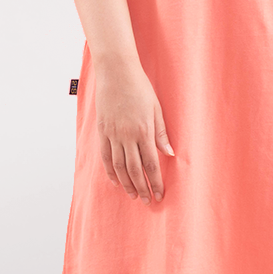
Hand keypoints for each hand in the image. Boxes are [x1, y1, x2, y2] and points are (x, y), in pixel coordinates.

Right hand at [93, 61, 174, 205]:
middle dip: (141, 187)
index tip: (159, 194)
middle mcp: (127, 135)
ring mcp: (112, 134)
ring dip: (126, 183)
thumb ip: (161, 132)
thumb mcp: (156, 108)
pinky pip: (105, 156)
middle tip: (146, 201)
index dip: (155, 181)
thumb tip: (170, 153)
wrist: (116, 72)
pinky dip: (110, 171)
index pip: (151, 163)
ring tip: (132, 195)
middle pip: (134, 169)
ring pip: (119, 166)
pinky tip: (115, 181)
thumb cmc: (139, 87)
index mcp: (143, 130)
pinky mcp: (102, 131)